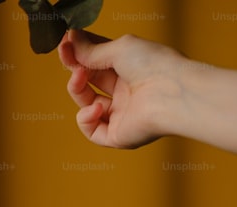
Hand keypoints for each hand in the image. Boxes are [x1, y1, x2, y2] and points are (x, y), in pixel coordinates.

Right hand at [57, 30, 185, 149]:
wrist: (171, 92)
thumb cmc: (155, 65)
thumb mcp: (119, 48)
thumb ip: (91, 48)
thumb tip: (70, 40)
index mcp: (131, 70)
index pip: (98, 63)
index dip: (80, 54)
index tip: (64, 44)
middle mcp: (127, 92)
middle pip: (89, 83)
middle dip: (75, 70)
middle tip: (68, 57)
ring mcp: (122, 114)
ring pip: (86, 105)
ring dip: (76, 89)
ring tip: (79, 77)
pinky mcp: (117, 136)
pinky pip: (92, 131)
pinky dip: (86, 119)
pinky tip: (97, 107)